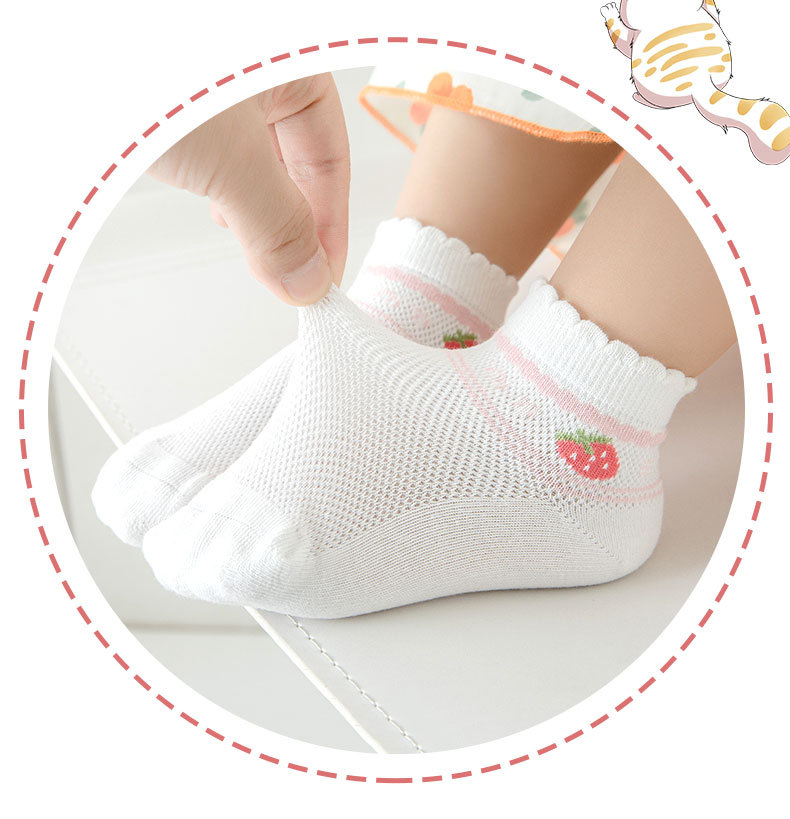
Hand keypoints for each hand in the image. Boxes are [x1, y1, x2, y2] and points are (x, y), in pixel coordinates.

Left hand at [148, 74, 349, 304]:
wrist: (44, 39)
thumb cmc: (138, 64)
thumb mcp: (227, 158)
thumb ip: (275, 225)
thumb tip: (305, 277)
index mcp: (291, 66)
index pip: (331, 160)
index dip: (331, 227)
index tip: (320, 280)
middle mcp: (256, 76)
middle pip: (296, 166)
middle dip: (292, 225)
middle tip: (288, 277)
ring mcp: (215, 93)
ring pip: (254, 165)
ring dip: (255, 213)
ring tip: (251, 246)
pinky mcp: (175, 109)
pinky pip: (217, 158)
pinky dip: (220, 192)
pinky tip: (214, 208)